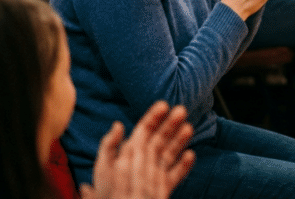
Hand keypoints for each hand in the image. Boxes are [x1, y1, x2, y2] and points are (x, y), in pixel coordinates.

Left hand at [80, 101, 194, 198]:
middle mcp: (143, 162)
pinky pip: (176, 175)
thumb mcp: (104, 168)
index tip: (163, 105)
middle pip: (159, 139)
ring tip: (188, 128)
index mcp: (129, 154)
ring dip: (179, 140)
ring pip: (169, 153)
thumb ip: (110, 146)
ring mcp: (154, 175)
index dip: (153, 117)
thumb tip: (118, 125)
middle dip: (170, 124)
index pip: (143, 131)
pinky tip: (190, 155)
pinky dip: (184, 166)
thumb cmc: (109, 194)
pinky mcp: (163, 189)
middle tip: (181, 110)